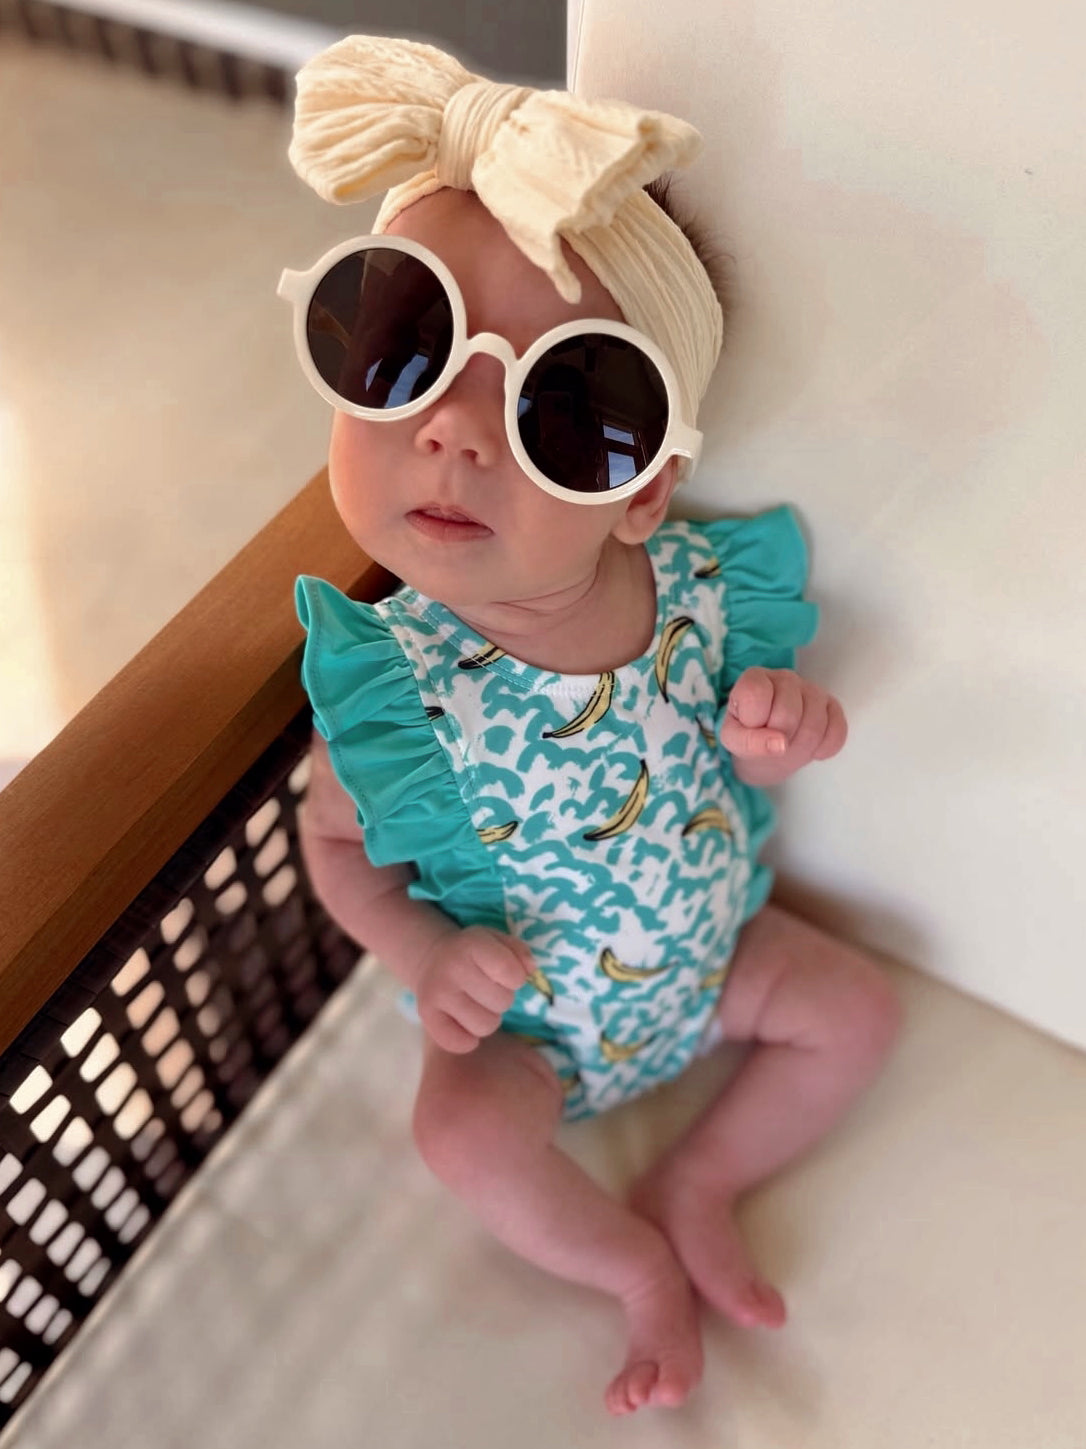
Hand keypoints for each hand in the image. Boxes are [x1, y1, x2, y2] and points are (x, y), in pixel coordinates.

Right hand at [416, 926, 534, 1053]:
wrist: (432, 959)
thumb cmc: (473, 953)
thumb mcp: (498, 941)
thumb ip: (519, 952)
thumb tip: (530, 970)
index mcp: (473, 944)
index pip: (511, 973)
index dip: (516, 978)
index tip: (505, 974)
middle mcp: (452, 967)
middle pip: (503, 1002)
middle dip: (502, 997)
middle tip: (487, 988)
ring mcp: (437, 992)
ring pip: (486, 1026)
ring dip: (487, 1018)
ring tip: (477, 1003)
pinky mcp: (426, 1015)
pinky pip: (459, 1043)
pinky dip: (467, 1039)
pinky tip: (463, 1022)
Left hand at [721, 667, 846, 775]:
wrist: (769, 747)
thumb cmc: (749, 736)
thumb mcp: (734, 740)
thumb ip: (748, 741)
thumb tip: (780, 744)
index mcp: (755, 678)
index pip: (757, 695)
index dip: (754, 722)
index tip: (751, 728)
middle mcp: (785, 678)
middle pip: (789, 713)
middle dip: (779, 738)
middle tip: (772, 743)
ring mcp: (811, 690)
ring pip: (815, 723)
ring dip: (801, 746)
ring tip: (789, 745)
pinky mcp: (832, 706)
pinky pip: (837, 731)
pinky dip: (823, 748)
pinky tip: (810, 747)